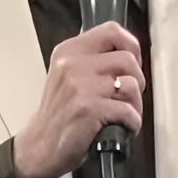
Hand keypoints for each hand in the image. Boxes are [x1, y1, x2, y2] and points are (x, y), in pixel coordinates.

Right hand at [12, 22, 143, 177]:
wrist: (39, 147)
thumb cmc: (58, 114)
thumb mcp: (67, 75)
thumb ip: (92, 59)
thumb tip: (128, 52)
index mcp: (69, 51)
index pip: (112, 31)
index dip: (131, 46)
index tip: (133, 62)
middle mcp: (73, 64)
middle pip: (127, 59)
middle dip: (137, 80)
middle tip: (128, 94)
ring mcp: (80, 86)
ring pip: (131, 84)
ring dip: (135, 103)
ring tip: (125, 112)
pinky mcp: (89, 109)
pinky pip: (128, 110)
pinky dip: (132, 122)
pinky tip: (123, 126)